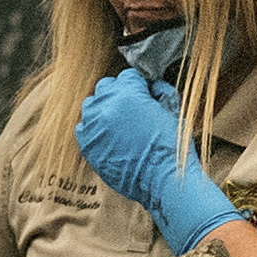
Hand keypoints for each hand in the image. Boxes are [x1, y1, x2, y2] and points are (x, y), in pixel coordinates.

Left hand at [73, 69, 236, 251]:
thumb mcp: (173, 110)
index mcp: (128, 93)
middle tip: (132, 108)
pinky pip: (83, 128)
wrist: (163, 180)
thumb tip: (152, 86)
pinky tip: (108, 136)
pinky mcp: (87, 145)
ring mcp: (93, 126)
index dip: (139, 84)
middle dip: (119, 93)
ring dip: (104, 109)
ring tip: (119, 122)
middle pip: (106, 87)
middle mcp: (106, 106)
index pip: (128, 76)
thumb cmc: (172, 146)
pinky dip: (93, 128)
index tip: (145, 94)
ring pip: (91, 105)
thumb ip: (160, 92)